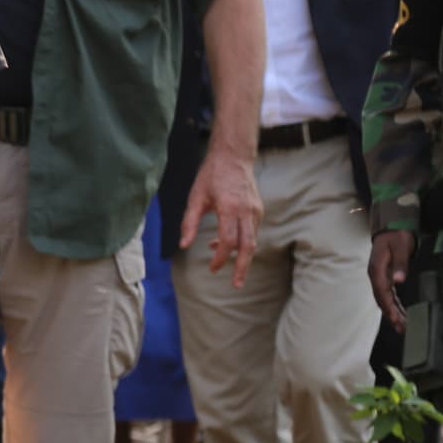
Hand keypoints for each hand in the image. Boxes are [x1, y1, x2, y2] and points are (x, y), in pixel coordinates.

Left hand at [179, 147, 263, 287]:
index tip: (211, 268)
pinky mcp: (258, 209)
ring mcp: (255, 210)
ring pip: (252, 240)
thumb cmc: (211, 176)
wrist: (233, 157)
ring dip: (240, 255)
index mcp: (229, 208)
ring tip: (223, 261)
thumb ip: (189, 223)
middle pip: (248, 246)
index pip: (228, 241)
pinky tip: (225, 242)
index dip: (220, 258)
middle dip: (243, 267)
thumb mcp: (195, 198)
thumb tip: (184, 246)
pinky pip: (252, 232)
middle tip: (236, 285)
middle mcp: (246, 210)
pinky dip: (242, 241)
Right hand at [369, 230, 416, 332]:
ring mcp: (380, 276)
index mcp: (377, 269)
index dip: (389, 307)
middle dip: (391, 314)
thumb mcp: (401, 247)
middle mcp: (376, 275)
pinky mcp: (385, 277)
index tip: (396, 319)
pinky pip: (389, 294)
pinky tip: (401, 313)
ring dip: (393, 312)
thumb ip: (401, 264)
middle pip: (382, 299)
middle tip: (402, 328)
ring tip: (403, 326)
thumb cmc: (396, 236)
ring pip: (385, 298)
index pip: (382, 292)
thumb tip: (399, 280)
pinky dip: (395, 305)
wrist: (391, 227)